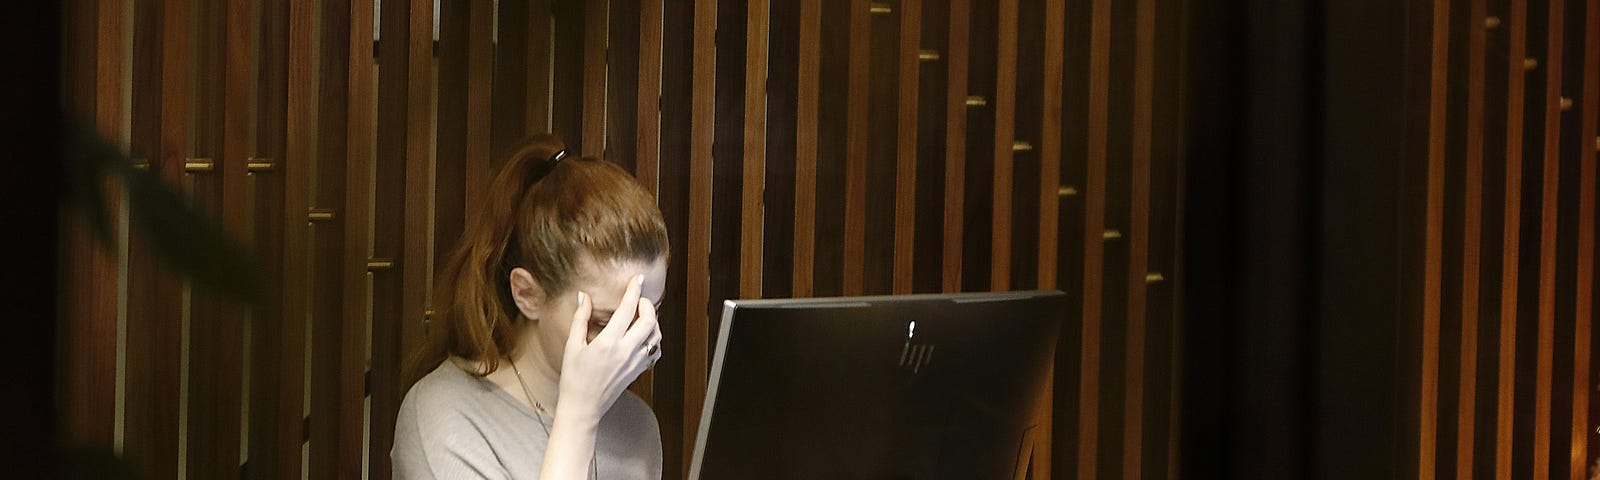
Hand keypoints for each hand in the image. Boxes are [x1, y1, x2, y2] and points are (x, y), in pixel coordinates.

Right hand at [556, 274, 662, 420]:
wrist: (583, 407)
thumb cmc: (574, 378)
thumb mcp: (573, 346)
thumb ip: (580, 318)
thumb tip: (584, 296)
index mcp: (608, 342)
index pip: (627, 309)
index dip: (634, 290)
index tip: (638, 279)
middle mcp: (625, 351)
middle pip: (649, 320)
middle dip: (647, 305)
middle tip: (638, 300)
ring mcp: (635, 363)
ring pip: (656, 336)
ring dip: (653, 322)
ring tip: (641, 316)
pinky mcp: (638, 371)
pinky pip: (655, 351)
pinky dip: (653, 339)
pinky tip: (642, 336)